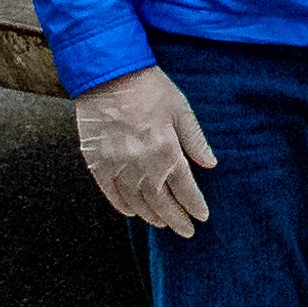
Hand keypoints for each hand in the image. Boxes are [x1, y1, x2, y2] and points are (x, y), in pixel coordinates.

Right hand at [75, 64, 216, 236]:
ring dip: (150, 215)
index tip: (202, 216)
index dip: (194, 204)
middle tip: (186, 231)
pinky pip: (109, 191)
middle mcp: (141, 162)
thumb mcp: (181, 109)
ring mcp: (116, 163)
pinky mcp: (96, 161)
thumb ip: (195, 140)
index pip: (184, 187)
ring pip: (135, 200)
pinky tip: (131, 212)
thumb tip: (211, 164)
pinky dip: (120, 204)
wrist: (109, 74)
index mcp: (166, 150)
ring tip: (162, 223)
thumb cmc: (150, 88)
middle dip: (175, 218)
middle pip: (160, 200)